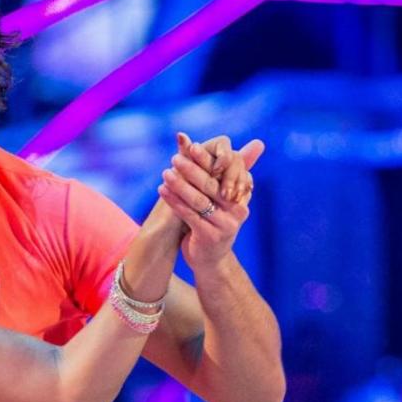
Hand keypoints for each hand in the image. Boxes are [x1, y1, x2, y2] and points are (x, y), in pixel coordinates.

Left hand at [158, 132, 263, 272]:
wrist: (211, 259)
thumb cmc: (212, 221)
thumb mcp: (215, 196)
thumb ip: (212, 170)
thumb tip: (205, 142)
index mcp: (240, 195)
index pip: (224, 173)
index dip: (206, 159)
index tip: (190, 145)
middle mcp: (237, 209)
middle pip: (211, 185)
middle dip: (191, 169)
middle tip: (175, 157)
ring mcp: (225, 224)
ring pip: (199, 200)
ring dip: (180, 185)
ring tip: (165, 173)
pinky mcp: (210, 236)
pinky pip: (189, 215)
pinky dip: (174, 201)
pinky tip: (162, 190)